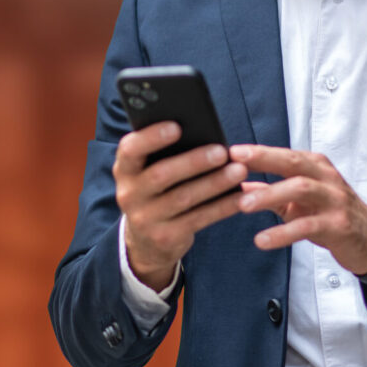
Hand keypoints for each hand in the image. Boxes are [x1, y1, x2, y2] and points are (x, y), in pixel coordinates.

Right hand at [113, 122, 246, 289]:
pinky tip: (241, 196)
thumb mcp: (150, 171)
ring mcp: (145, 219)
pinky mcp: (165, 237)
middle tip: (221, 152)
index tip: (177, 126)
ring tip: (239, 171)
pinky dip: (222, 206)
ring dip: (214, 183)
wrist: (146, 240)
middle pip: (161, 175)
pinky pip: (198, 219)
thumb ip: (165, 152)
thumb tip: (203, 131)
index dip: (151, 137)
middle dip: (193, 162)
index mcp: (125, 169)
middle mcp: (129, 194)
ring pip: (184, 198)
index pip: (130, 150)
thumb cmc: (157, 189)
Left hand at [230, 145, 366, 277]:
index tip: (230, 152)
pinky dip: (283, 232)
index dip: (257, 152)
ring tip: (243, 205)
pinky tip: (263, 240)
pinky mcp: (338, 225)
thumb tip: (239, 185)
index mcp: (316, 167)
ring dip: (270, 195)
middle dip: (263, 160)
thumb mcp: (300, 200)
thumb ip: (271, 191)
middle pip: (293, 163)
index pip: (284, 154)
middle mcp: (326, 178)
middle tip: (234, 164)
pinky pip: (307, 226)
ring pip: (301, 189)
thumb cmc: (332, 214)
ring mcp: (334, 200)